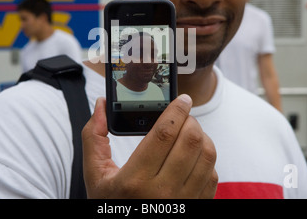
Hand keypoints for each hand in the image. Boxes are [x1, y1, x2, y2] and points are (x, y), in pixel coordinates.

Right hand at [82, 94, 217, 198]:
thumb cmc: (111, 204)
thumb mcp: (95, 175)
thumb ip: (94, 137)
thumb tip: (100, 104)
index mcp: (134, 181)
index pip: (163, 135)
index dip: (175, 111)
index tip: (182, 99)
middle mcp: (162, 193)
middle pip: (190, 141)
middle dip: (189, 120)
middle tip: (182, 115)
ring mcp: (183, 202)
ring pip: (206, 155)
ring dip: (201, 136)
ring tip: (188, 132)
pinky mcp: (196, 207)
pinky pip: (212, 174)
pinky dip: (206, 157)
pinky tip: (192, 155)